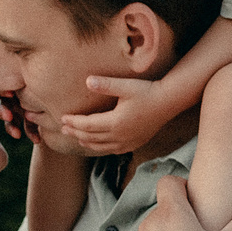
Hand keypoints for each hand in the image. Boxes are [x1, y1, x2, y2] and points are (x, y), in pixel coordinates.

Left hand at [60, 74, 182, 155]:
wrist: (169, 102)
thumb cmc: (147, 91)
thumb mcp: (125, 86)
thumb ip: (105, 84)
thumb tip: (87, 81)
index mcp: (114, 122)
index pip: (87, 125)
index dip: (74, 122)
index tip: (62, 118)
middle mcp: (119, 136)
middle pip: (91, 137)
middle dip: (75, 132)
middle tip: (63, 129)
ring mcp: (127, 142)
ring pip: (101, 146)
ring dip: (87, 142)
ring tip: (77, 137)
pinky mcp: (135, 143)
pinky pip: (113, 150)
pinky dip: (102, 148)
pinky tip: (98, 145)